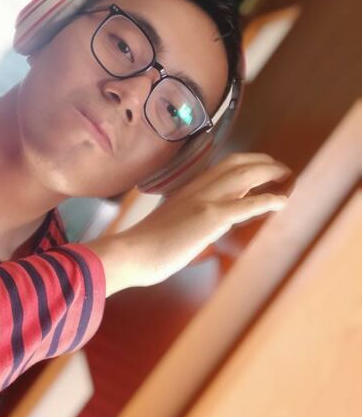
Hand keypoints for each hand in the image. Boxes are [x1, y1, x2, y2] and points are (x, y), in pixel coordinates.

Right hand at [89, 152, 292, 293]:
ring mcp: (204, 200)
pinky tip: (282, 201)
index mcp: (185, 190)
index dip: (245, 163)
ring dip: (271, 174)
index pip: (221, 166)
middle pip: (237, 163)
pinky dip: (268, 200)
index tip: (260, 169)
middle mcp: (196, 188)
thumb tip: (196, 229)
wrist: (129, 253)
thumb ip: (183, 220)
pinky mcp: (210, 217)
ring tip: (288, 177)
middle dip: (263, 163)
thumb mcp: (165, 225)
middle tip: (281, 169)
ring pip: (245, 175)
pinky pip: (247, 204)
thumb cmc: (141, 248)